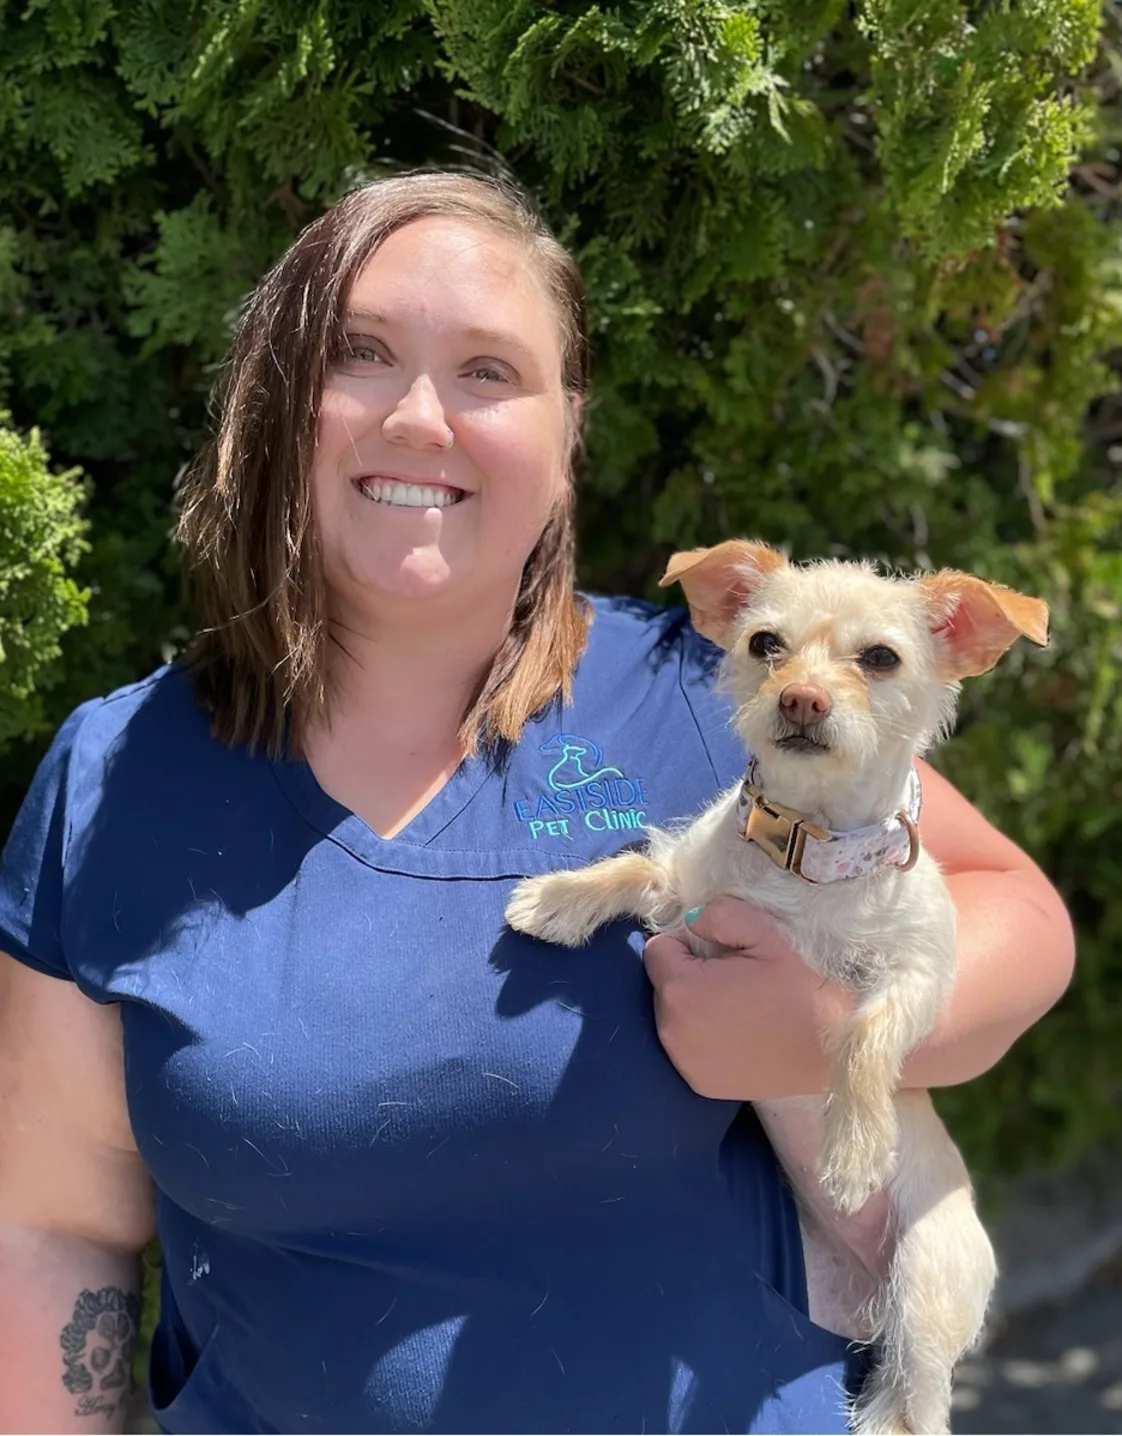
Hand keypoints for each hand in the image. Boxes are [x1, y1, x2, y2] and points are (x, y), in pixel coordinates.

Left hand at [642, 896, 851, 1100]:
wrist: (836, 1049)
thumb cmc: (803, 989)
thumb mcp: (768, 934)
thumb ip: (720, 914)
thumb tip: (692, 920)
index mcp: (681, 990)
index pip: (658, 949)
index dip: (689, 943)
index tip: (723, 953)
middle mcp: (671, 1030)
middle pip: (663, 983)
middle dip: (690, 974)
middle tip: (736, 979)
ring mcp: (684, 1062)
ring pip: (673, 1015)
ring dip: (695, 1005)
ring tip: (739, 1006)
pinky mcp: (699, 1083)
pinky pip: (687, 1045)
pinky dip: (703, 1036)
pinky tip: (739, 1034)